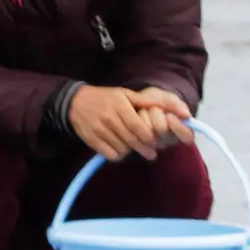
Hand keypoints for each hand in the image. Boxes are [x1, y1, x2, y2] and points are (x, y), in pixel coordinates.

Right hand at [69, 84, 190, 161]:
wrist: (76, 102)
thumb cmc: (106, 98)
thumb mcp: (126, 94)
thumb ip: (147, 101)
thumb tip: (173, 107)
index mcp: (120, 106)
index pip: (139, 127)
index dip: (149, 137)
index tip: (155, 141)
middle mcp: (109, 119)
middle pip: (132, 140)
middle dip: (144, 149)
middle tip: (152, 153)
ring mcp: (99, 130)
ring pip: (122, 149)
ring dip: (131, 151)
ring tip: (134, 148)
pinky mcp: (91, 140)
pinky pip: (111, 155)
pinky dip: (118, 155)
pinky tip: (121, 149)